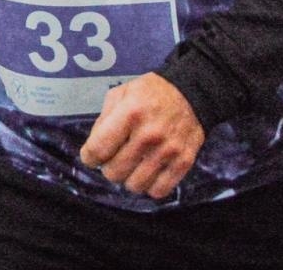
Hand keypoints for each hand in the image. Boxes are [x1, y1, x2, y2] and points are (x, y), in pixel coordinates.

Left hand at [79, 73, 204, 199]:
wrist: (192, 91)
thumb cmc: (152, 92)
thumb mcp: (122, 93)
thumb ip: (104, 119)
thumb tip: (95, 148)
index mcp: (130, 113)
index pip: (97, 150)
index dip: (89, 156)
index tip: (93, 155)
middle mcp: (149, 134)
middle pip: (114, 173)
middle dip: (110, 166)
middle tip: (117, 156)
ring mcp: (168, 150)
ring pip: (134, 185)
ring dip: (130, 177)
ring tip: (134, 164)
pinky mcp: (184, 161)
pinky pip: (158, 190)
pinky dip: (150, 185)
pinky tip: (150, 171)